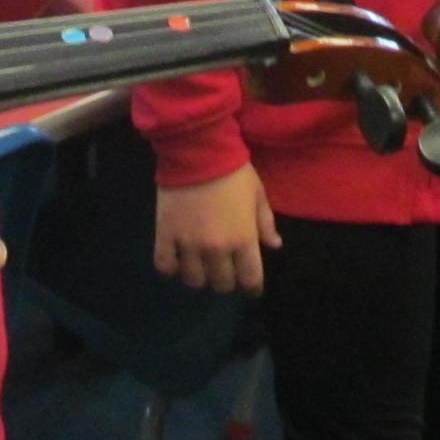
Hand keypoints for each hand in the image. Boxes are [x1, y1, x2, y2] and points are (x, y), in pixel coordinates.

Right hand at [152, 164, 278, 292]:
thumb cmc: (233, 171)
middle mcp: (216, 249)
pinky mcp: (165, 236)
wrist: (198, 152)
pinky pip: (165, 266)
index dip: (252, 287)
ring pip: (194, 280)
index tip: (250, 286)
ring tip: (200, 265)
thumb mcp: (258, 195)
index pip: (250, 280)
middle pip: (222, 284)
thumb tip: (274, 246)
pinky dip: (171, 268)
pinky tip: (176, 260)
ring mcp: (188, 245)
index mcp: (243, 240)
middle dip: (226, 280)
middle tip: (224, 269)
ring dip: (200, 276)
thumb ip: (265, 224)